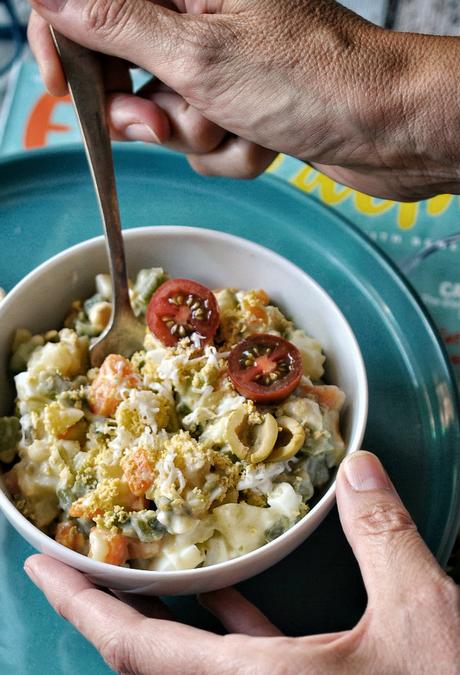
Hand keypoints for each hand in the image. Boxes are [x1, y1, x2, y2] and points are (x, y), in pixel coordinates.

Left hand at [24, 451, 459, 674]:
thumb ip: (382, 537)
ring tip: (142, 566)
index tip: (39, 569)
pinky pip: (236, 665)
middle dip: (109, 605)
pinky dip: (219, 628)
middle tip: (83, 556)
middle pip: (148, 658)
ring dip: (161, 615)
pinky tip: (225, 593)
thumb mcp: (422, 619)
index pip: (137, 650)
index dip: (81, 605)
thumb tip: (359, 469)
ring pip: (189, 664)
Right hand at [27, 0, 459, 200]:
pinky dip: (229, 154)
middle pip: (127, 65)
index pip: (94, 1)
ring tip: (240, 127)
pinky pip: (205, 140)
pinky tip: (264, 142)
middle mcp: (202, 15)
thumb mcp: (197, 56)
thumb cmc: (311, 81)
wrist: (388, 129)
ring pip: (168, 113)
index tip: (64, 87)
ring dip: (200, 138)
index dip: (69, 42)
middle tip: (168, 124)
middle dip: (148, 111)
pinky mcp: (243, 101)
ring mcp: (224, 62)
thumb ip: (117, 23)